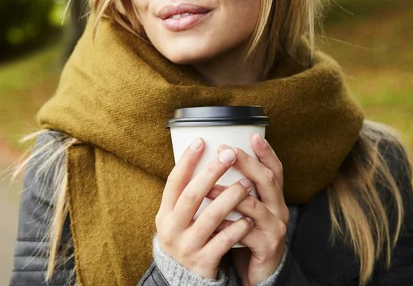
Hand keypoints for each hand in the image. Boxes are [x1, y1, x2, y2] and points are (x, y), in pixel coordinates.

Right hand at [155, 138, 254, 278]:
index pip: (174, 183)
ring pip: (210, 218)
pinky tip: (248, 218)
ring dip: (230, 198)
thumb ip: (186, 195)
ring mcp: (187, 247)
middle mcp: (171, 230)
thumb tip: (202, 158)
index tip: (201, 141)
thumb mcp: (178, 218)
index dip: (186, 161)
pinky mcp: (203, 262)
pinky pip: (223, 242)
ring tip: (246, 183)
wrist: (184, 279)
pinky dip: (236, 228)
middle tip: (229, 154)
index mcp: (164, 214)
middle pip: (191, 196)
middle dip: (211, 173)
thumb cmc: (186, 238)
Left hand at [207, 134, 287, 285]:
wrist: (261, 273)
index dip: (266, 152)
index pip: (275, 170)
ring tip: (209, 187)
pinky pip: (245, 233)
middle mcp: (279, 209)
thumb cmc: (249, 235)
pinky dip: (228, 225)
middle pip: (267, 180)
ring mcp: (274, 228)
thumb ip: (239, 191)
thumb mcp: (248, 210)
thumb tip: (214, 164)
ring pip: (254, 206)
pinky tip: (213, 221)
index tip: (252, 135)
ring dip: (230, 194)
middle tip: (227, 150)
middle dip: (247, 163)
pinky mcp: (266, 247)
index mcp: (274, 198)